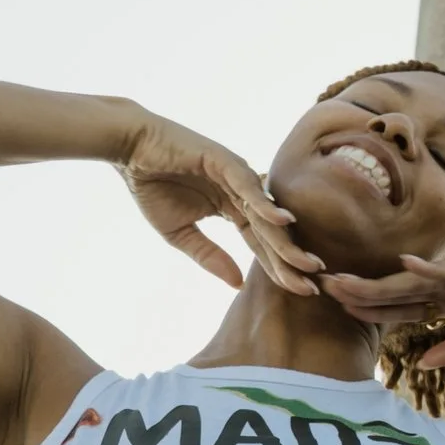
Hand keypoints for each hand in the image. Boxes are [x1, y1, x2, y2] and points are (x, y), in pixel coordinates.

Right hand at [117, 111, 325, 296]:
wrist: (130, 152)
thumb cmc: (153, 187)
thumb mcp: (180, 234)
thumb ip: (210, 256)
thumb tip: (238, 284)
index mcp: (234, 208)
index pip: (261, 243)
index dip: (279, 268)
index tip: (301, 291)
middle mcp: (243, 191)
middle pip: (272, 232)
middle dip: (292, 260)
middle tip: (314, 286)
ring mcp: (237, 175)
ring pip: (266, 213)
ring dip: (286, 239)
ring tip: (307, 263)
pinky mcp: (225, 160)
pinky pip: (249, 186)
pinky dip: (265, 203)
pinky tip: (283, 221)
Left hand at [322, 248, 444, 367]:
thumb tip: (422, 364)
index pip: (404, 308)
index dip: (372, 311)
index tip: (340, 313)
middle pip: (398, 291)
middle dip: (360, 293)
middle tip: (320, 289)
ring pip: (413, 280)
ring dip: (377, 281)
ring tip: (342, 282)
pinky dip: (428, 268)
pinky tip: (402, 265)